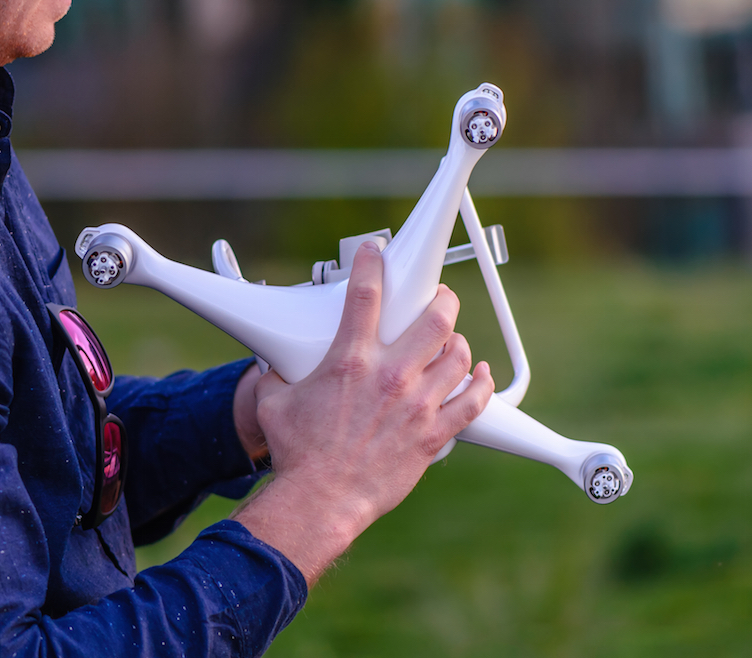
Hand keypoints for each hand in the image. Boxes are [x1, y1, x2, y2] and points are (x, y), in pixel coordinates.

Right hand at [232, 241, 493, 584]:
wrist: (320, 500)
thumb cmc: (298, 454)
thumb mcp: (274, 403)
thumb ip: (275, 376)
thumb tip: (271, 366)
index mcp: (350, 360)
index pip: (366, 295)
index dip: (373, 263)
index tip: (377, 251)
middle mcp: (390, 376)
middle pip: (435, 318)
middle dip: (442, 299)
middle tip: (439, 299)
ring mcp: (417, 405)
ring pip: (458, 356)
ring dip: (458, 342)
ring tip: (452, 341)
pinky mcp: (433, 434)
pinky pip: (472, 402)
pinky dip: (481, 384)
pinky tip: (480, 374)